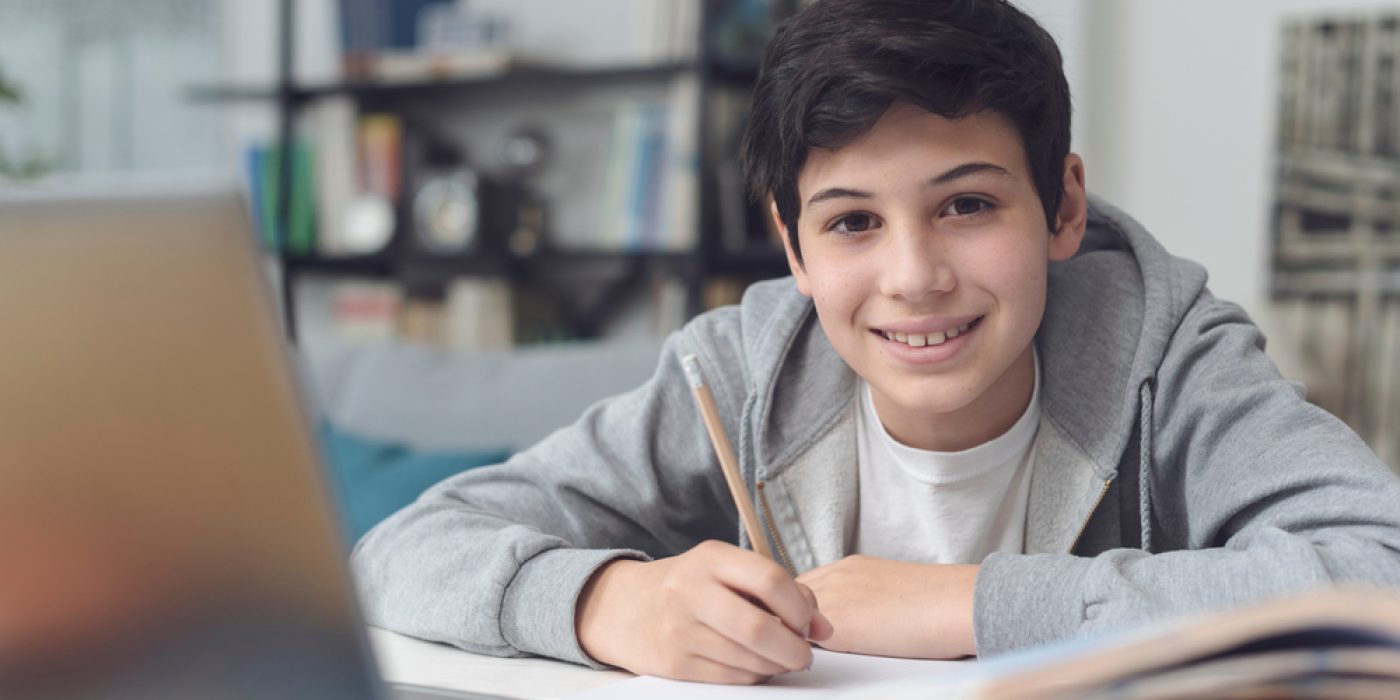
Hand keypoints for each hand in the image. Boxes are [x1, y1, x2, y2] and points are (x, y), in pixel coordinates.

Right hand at [575, 540, 832, 683]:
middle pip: (759, 628)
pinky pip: (731, 678)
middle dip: (794, 648)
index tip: (809, 622)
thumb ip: (777, 589)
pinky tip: (754, 665)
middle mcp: (691, 590)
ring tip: (780, 658)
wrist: (625, 608)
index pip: (771, 580)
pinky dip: (754, 676)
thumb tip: (823, 626)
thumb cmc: (690, 586)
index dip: (801, 607)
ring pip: (748, 660)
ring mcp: (680, 629)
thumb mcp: (725, 570)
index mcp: (711, 558)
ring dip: (776, 665)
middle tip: (803, 653)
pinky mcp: (674, 663)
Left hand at [796, 555, 976, 658]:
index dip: (800, 609)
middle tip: (797, 642)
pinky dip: (806, 651)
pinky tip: (819, 662)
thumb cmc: (941, 603)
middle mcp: (838, 575)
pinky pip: (805, 640)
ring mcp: (835, 596)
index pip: (805, 585)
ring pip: (793, 618)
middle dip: (790, 620)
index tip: (803, 624)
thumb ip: (866, 598)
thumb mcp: (894, 589)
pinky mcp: (839, 624)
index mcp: (852, 566)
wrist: (959, 603)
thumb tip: (861, 619)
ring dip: (796, 635)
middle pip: (789, 600)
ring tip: (808, 655)